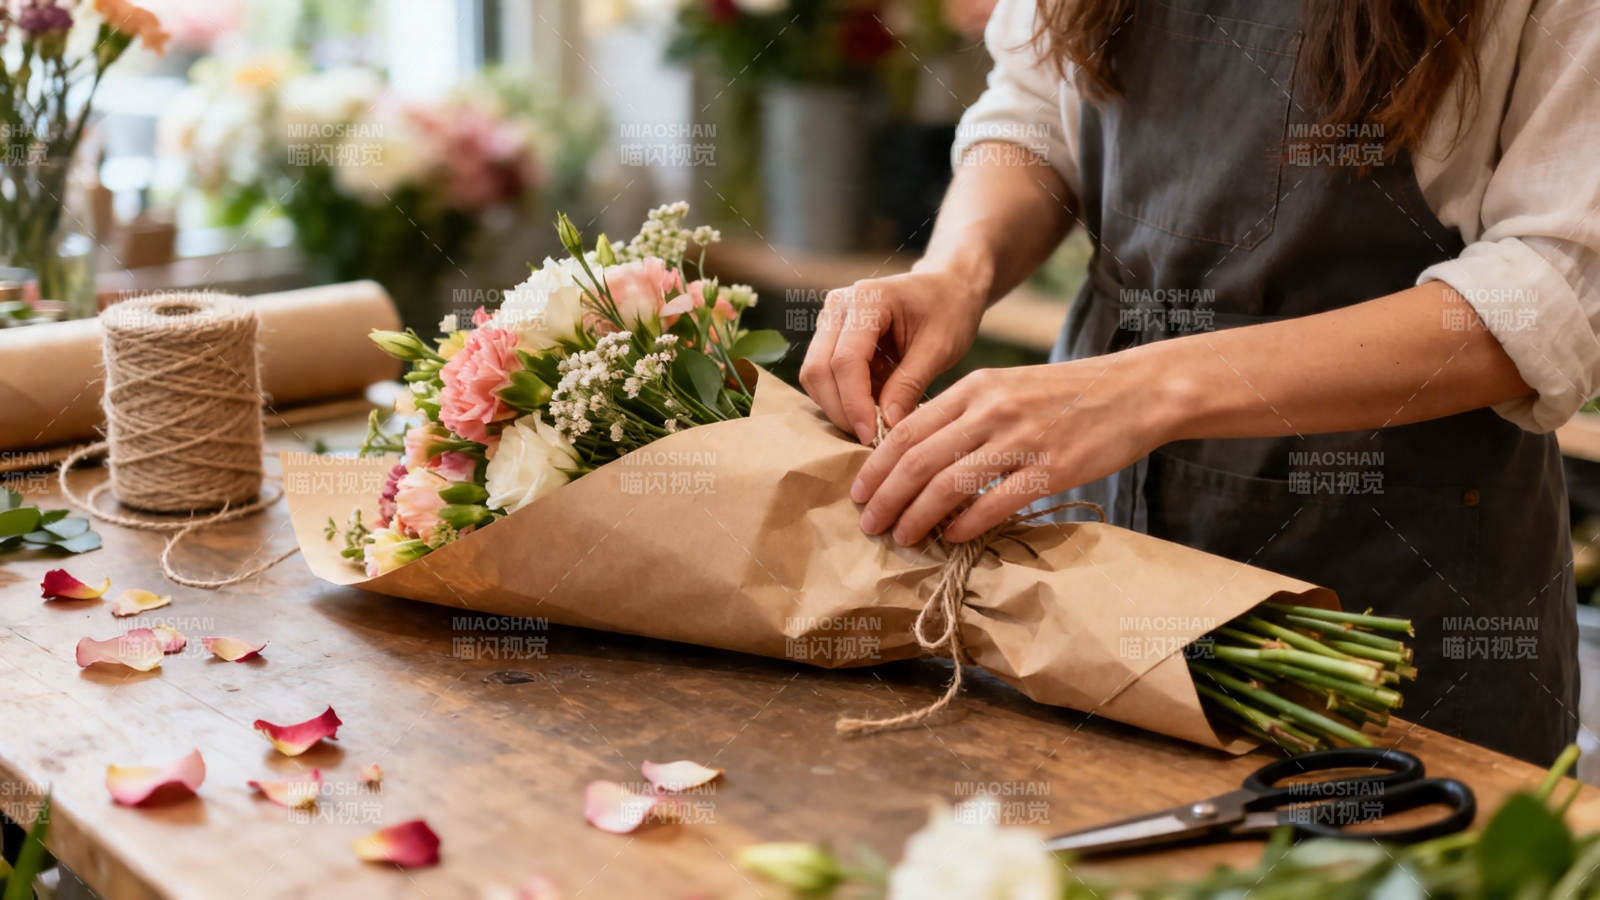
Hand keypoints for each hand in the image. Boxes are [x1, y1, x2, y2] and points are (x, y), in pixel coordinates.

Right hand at [799, 267, 985, 444]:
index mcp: (867, 299)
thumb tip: (886, 425)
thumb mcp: (939, 349)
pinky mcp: (830, 336)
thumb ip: (909, 385)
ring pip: (815, 376)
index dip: (854, 404)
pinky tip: (873, 403)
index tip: (872, 436)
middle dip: (841, 410)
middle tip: (871, 437)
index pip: (845, 361)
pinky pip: (824, 375)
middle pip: (818, 370)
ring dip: (840, 406)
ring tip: (877, 419)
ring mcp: (830, 319)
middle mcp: (838, 305)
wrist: (948, 288)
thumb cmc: (949, 311)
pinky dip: (843, 397)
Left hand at [850, 355, 1177, 544]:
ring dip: (916, 517)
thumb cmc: (1066, 395)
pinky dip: (965, 525)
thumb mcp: (1008, 387)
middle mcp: (992, 409)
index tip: (859, 491)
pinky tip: (951, 537)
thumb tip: (917, 455)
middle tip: (868, 523)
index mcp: (976, 386)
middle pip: (918, 460)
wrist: (1135, 392)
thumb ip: (964, 413)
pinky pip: (994, 504)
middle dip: (885, 497)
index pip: (907, 429)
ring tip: (901, 537)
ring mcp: (1021, 440)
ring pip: (948, 485)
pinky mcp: (1051, 470)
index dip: (876, 466)